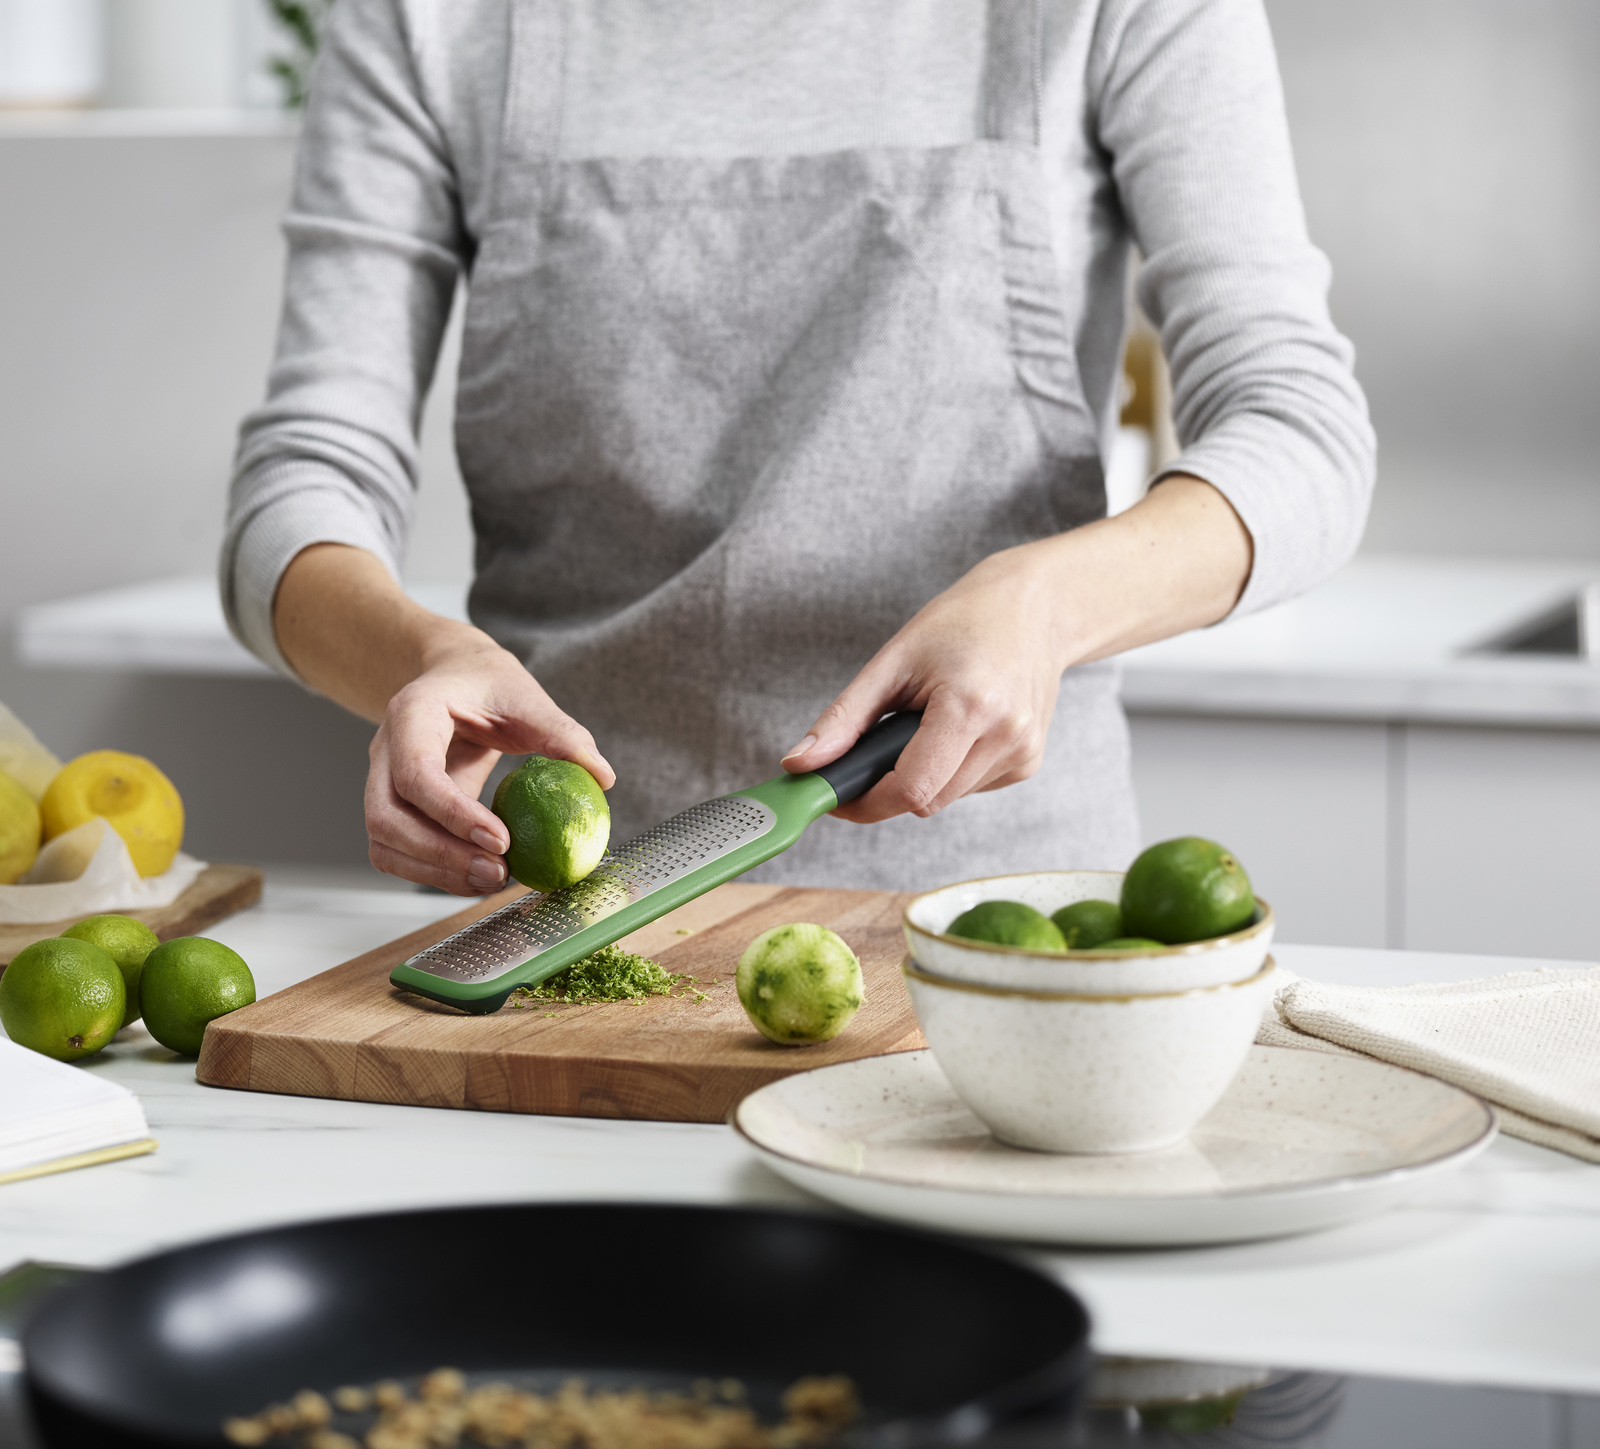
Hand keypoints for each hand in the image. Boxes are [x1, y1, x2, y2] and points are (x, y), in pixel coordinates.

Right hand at [272, 543, 613, 895]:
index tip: (501, 841)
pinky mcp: (394, 808)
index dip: (452, 813)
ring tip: (493, 879)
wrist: (456, 678)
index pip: (415, 772)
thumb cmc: (489, 685)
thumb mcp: (527, 697)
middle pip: (387, 818)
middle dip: (440, 854)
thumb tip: (602, 777)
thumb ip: (561, 734)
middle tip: (498, 872)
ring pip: (384, 843)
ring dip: (435, 871)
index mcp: (412, 714)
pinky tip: (478, 876)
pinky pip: (397, 852)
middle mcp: (384, 750)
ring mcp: (381, 782)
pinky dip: (434, 872)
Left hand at [779, 476, 1252, 823]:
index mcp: (970, 705)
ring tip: (922, 722)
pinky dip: (946, 769)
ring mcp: (1024, 753)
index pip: (910, 789)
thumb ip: (845, 719)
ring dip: (918, 777)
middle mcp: (1006, 735)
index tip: (834, 796)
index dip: (865, 801)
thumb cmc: (963, 622)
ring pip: (945, 799)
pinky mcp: (1029, 763)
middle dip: (887, 786)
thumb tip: (800, 764)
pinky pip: (967, 787)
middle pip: (925, 801)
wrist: (1037, 607)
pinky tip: (954, 728)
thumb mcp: (894, 660)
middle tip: (869, 749)